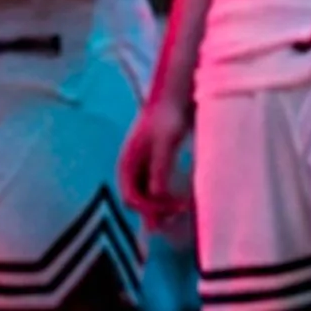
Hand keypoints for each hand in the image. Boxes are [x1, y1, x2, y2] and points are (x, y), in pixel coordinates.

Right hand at [120, 89, 194, 233]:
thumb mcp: (165, 143)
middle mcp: (130, 170)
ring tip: (184, 207)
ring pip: (147, 197)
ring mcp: (141, 169)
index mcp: (126, 165)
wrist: (173, 98)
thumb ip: (159, 168)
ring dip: (163, 206)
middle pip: (138, 202)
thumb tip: (155, 195)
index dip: (150, 210)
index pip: (131, 199)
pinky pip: (156, 188)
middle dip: (156, 211)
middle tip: (180, 213)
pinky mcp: (153, 166)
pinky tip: (184, 197)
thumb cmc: (167, 117)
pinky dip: (168, 196)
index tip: (172, 210)